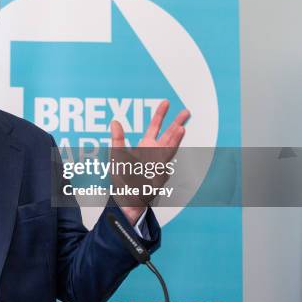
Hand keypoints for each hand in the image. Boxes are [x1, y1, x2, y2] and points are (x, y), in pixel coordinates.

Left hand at [110, 100, 189, 224]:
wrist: (126, 199)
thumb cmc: (123, 178)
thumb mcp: (117, 155)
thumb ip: (118, 139)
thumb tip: (115, 121)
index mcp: (146, 146)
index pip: (155, 127)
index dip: (160, 115)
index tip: (165, 102)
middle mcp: (155, 154)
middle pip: (168, 137)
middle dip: (177, 124)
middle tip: (186, 111)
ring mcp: (159, 166)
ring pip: (169, 151)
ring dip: (175, 141)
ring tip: (182, 128)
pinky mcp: (158, 180)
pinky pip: (162, 170)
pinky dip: (164, 163)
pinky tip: (162, 168)